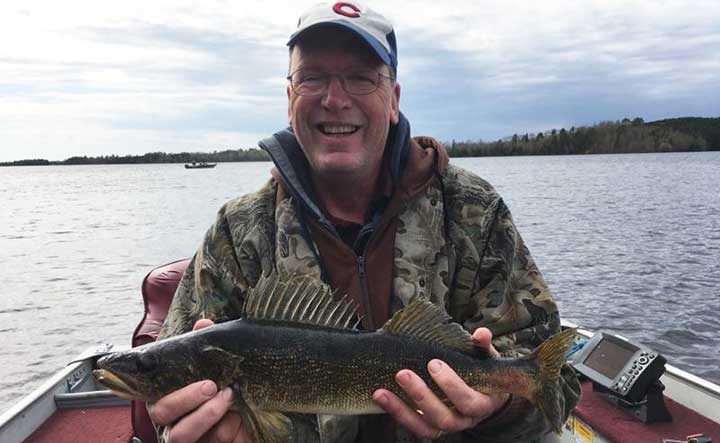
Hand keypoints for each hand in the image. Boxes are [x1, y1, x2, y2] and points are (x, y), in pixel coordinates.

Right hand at [148, 319, 249, 442]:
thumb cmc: (221, 387)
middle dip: (188, 400)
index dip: (173, 391)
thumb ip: (204, 346)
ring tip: (230, 397)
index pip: (156, 398)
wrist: (249, 414)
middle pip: (163, 416)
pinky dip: (226, 429)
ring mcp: (190, 439)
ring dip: (208, 416)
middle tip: (213, 386)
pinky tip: (239, 417)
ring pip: (183, 435)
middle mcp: (172, 422)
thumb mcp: (212, 366)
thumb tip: (203, 322)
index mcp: (167, 399)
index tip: (201, 377)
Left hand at [372, 327, 509, 438]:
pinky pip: (414, 426)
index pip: (469, 402)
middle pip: (445, 418)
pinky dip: (396, 413)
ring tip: (381, 391)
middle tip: (403, 373)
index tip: (433, 363)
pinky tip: (381, 396)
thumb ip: (482, 346)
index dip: (452, 385)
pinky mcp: (430, 427)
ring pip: (426, 427)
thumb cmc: (480, 370)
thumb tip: (481, 334)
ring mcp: (446, 426)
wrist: (483, 392)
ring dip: (402, 409)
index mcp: (482, 404)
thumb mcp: (485, 358)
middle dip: (422, 396)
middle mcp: (464, 420)